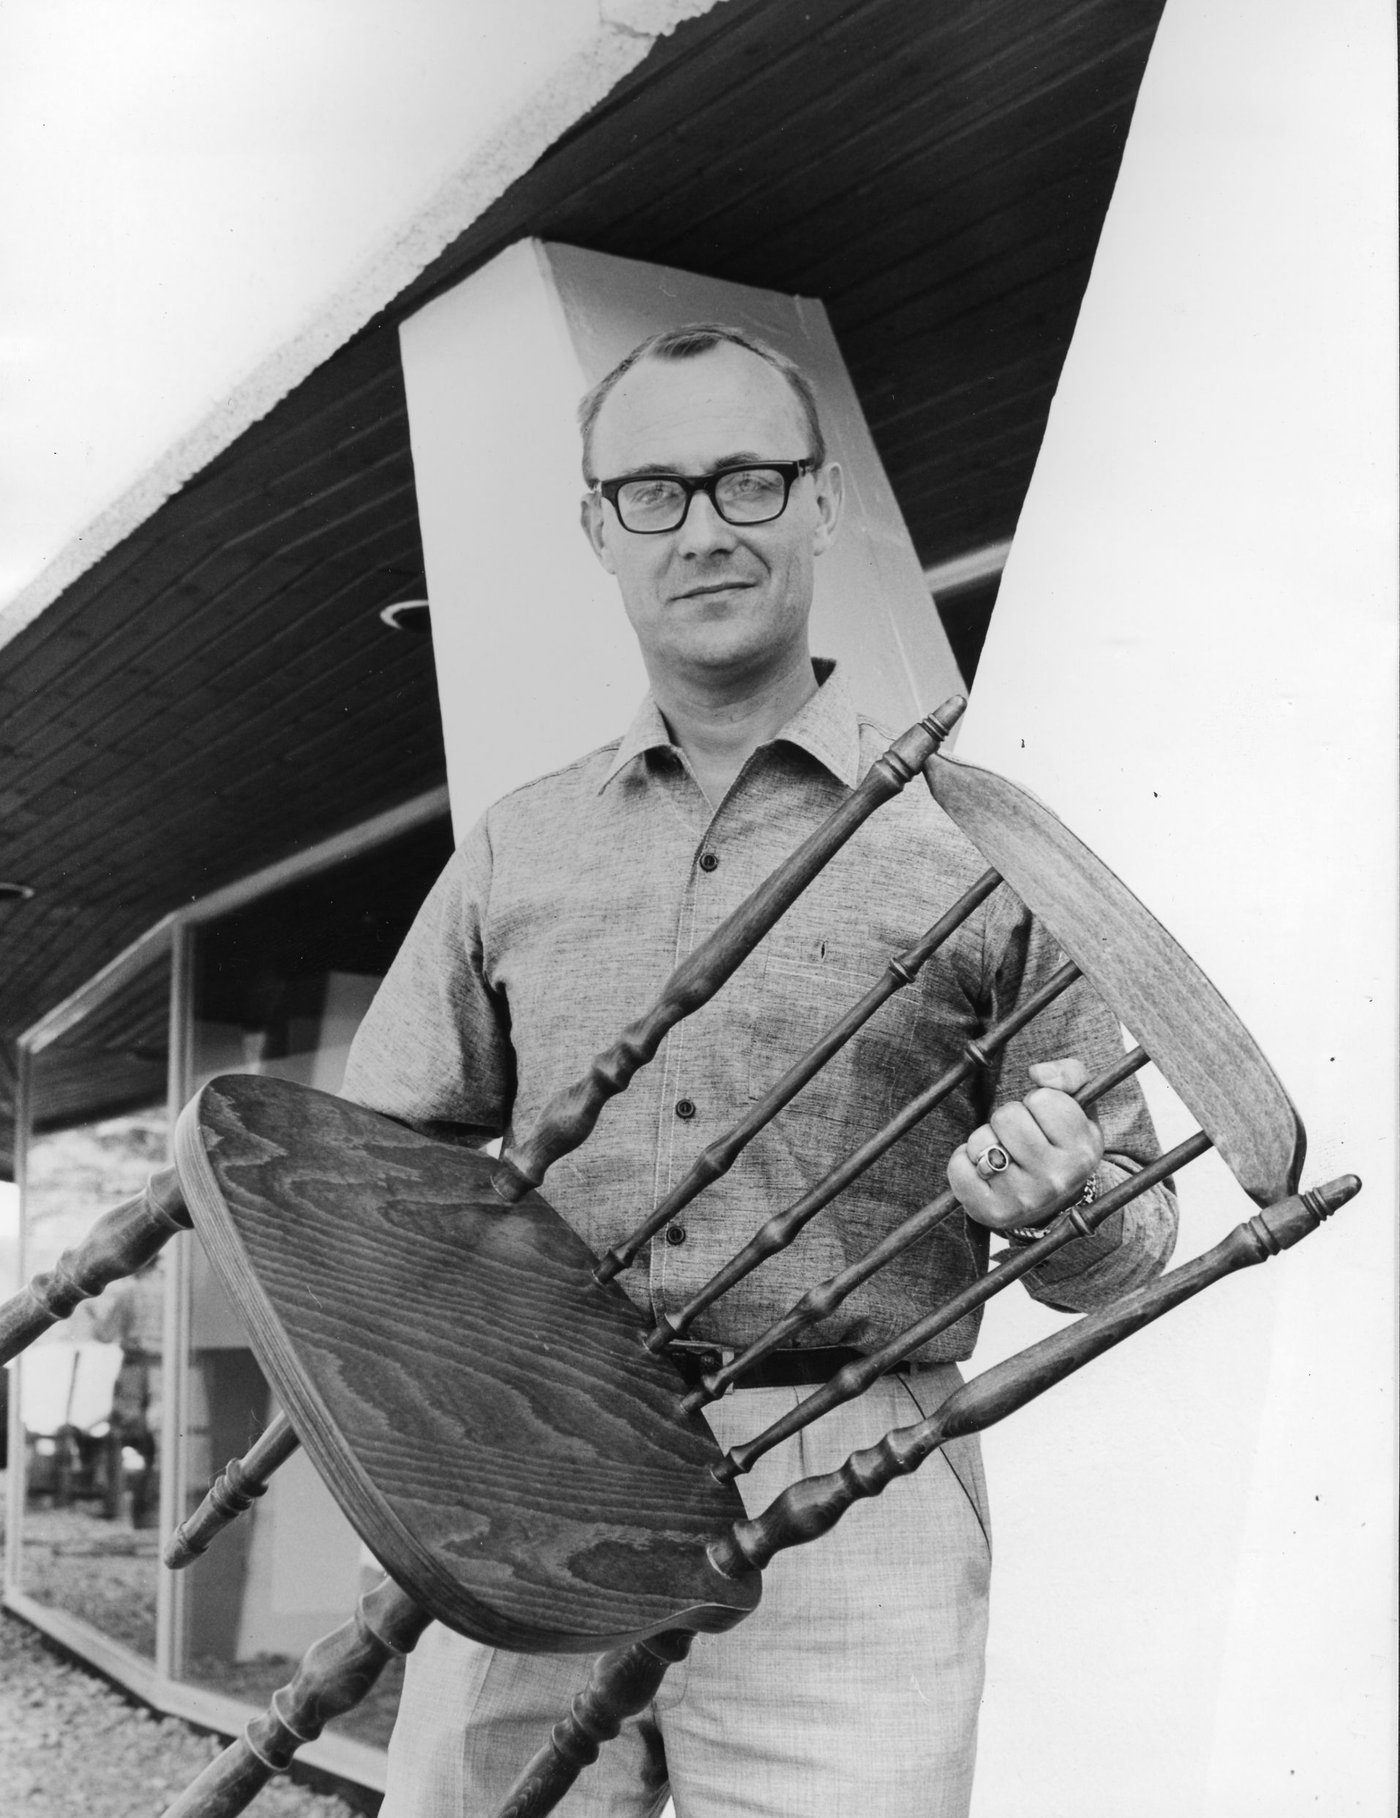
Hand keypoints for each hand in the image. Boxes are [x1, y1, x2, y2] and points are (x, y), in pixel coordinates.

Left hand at [948, 1058, 1103, 1232]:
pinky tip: (984, 1168)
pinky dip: (964, 1160)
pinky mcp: (993, 1212)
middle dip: (1009, 1119)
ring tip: (1004, 1153)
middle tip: (1020, 1137)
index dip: (1038, 1102)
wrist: (1055, 1203)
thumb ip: (1070, 1075)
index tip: (1044, 1120)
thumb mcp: (1080, 1107)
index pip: (1042, 1099)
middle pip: (1007, 1117)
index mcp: (1083, 1151)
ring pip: (981, 1141)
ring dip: (985, 1139)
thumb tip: (1038, 1073)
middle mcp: (1057, 1179)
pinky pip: (959, 1167)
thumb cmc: (1061, 1143)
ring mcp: (1024, 1199)